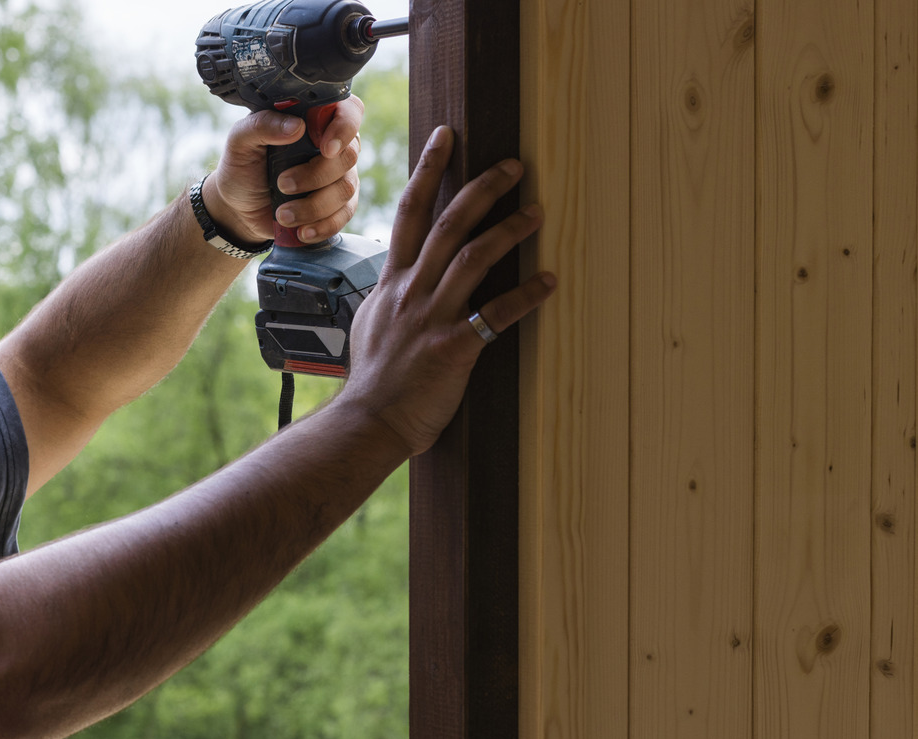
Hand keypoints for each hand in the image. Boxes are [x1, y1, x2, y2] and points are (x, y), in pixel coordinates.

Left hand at [203, 95, 364, 244]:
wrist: (238, 209)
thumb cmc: (242, 168)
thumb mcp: (240, 141)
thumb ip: (263, 125)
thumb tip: (297, 126)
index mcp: (313, 119)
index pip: (349, 110)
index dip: (344, 127)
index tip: (325, 148)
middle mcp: (331, 145)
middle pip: (348, 155)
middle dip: (315, 175)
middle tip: (282, 184)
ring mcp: (338, 175)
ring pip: (345, 188)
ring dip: (313, 206)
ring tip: (282, 214)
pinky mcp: (338, 205)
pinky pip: (344, 215)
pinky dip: (322, 226)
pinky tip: (302, 231)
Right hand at [335, 126, 556, 456]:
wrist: (367, 421)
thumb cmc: (373, 380)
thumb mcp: (370, 325)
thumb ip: (389, 297)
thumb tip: (396, 280)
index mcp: (392, 283)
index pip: (409, 213)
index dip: (428, 170)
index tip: (446, 137)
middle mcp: (412, 291)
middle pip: (447, 224)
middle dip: (482, 188)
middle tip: (513, 164)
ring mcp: (432, 318)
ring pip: (472, 259)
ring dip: (509, 231)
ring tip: (537, 212)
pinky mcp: (454, 348)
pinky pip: (496, 315)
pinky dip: (526, 297)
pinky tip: (550, 282)